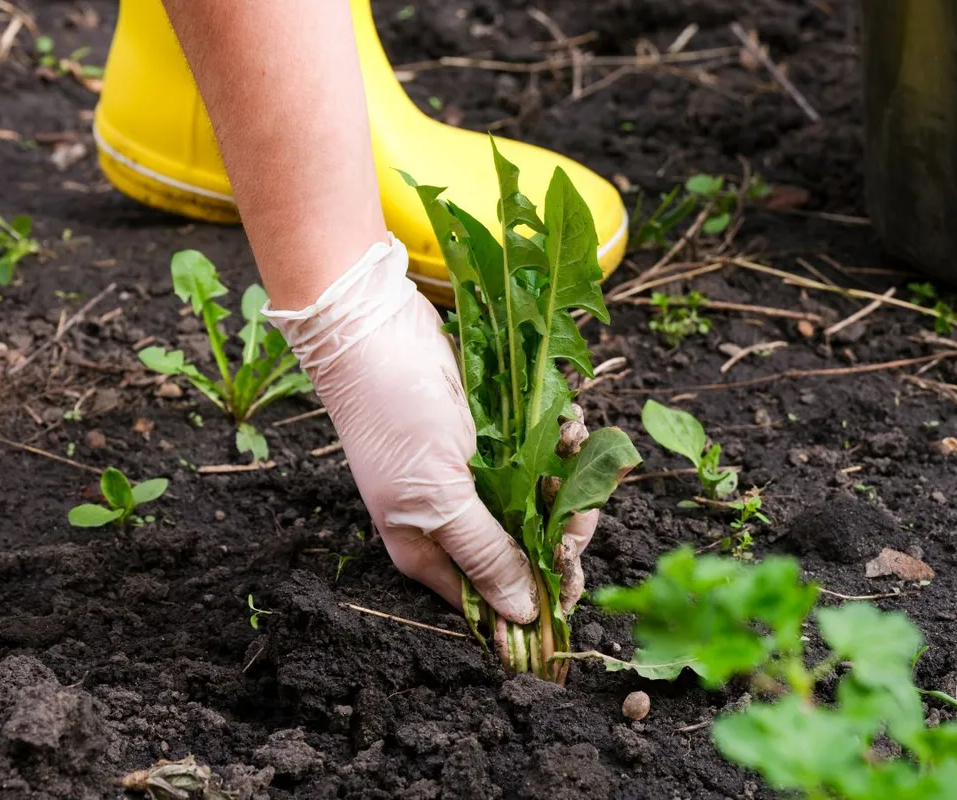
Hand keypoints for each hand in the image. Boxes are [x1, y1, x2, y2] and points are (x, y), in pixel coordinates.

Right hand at [266, 235, 546, 623]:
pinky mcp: (492, 438)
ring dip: (566, 478)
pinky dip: (559, 441)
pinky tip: (567, 421)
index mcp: (431, 549)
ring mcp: (475, 477)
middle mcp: (455, 520)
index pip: (495, 596)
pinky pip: (539, 455)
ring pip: (539, 501)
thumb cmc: (396, 419)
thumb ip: (485, 554)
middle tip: (581, 504)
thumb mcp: (439, 498)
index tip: (575, 582)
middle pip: (525, 549)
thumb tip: (523, 615)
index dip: (537, 594)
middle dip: (560, 530)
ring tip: (572, 441)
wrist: (375, 331)